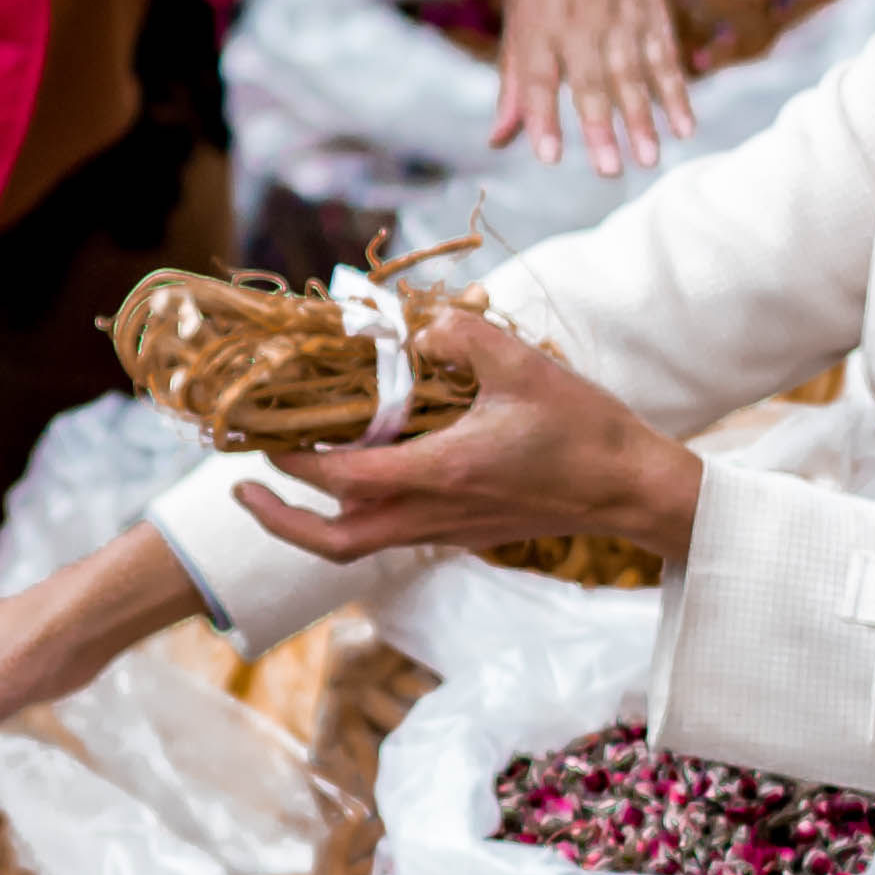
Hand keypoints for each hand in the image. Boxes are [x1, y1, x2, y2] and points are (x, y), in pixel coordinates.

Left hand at [250, 290, 700, 578]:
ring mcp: (447, 530)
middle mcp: (433, 514)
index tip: (257, 434)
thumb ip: (462, 337)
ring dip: (311, 523)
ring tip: (283, 486)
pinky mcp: (463, 533)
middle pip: (331, 540)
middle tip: (242, 484)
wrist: (632, 490)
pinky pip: (390, 533)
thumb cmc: (584, 430)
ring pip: (357, 545)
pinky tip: (358, 475)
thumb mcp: (523, 365)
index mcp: (439, 474)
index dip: (291, 458)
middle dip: (277, 518)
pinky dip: (356, 514)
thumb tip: (414, 329)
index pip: (341, 476)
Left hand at [497, 0, 693, 175]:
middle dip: (599, 127)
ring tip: (649, 158)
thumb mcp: (519, 12)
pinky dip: (677, 92)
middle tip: (608, 170)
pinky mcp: (652, 12)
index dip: (542, 116)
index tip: (549, 156)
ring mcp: (620, 17)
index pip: (536, 77)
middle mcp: (579, 23)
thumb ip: (513, 79)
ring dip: (641, 119)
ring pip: (632, 75)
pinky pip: (666, 57)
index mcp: (539, 24)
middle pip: (589, 82)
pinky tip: (685, 125)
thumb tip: (499, 138)